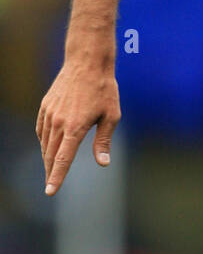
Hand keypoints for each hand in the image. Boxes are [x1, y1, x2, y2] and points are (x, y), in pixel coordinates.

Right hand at [36, 60, 120, 195]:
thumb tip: (103, 163)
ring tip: (50, 169)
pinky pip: (41, 129)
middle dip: (50, 171)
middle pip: (50, 154)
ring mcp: (50, 113)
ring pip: (44, 142)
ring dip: (47, 157)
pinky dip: (43, 140)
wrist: (87, 62)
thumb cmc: (104, 89)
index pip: (62, 159)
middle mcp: (59, 122)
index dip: (56, 177)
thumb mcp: (111, 116)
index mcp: (75, 127)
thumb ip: (103, 141)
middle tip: (51, 186)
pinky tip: (48, 146)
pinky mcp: (46, 105)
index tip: (50, 191)